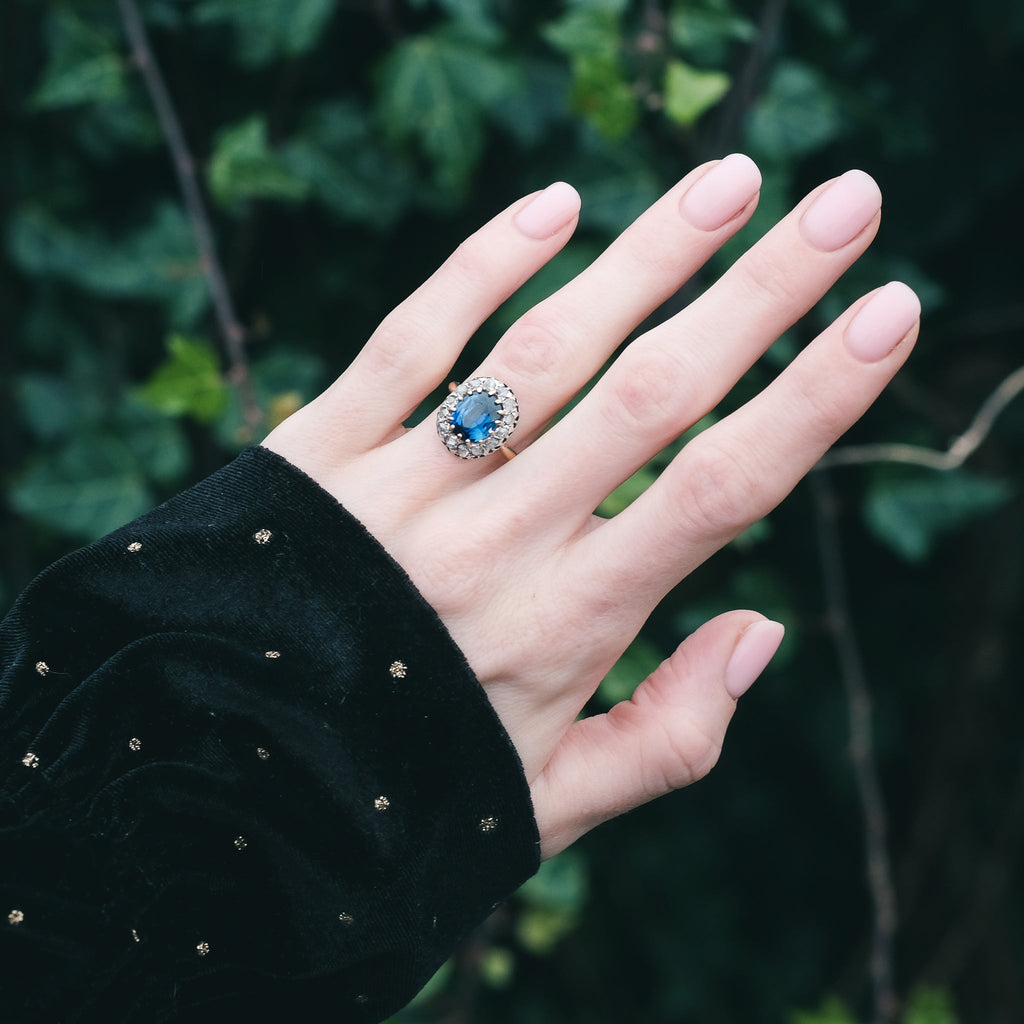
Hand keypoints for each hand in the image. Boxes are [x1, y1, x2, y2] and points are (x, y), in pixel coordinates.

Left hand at [263, 155, 919, 858]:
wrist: (220, 777)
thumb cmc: (402, 792)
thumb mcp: (549, 804)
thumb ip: (670, 738)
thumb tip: (764, 633)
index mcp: (564, 626)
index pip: (718, 490)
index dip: (814, 397)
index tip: (890, 315)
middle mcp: (493, 543)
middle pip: (652, 393)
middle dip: (764, 292)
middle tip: (850, 202)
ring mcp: (402, 487)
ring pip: (544, 348)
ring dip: (647, 255)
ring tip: (732, 180)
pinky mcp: (319, 450)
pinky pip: (411, 338)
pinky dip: (482, 264)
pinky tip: (558, 204)